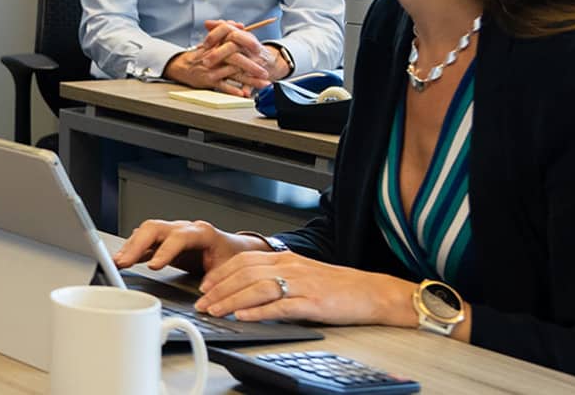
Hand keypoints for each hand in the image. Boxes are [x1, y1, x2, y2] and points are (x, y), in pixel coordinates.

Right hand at [112, 219, 269, 273]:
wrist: (235, 248)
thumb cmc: (232, 256)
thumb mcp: (230, 269)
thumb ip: (218, 280)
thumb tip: (204, 294)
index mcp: (202, 233)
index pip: (179, 237)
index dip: (165, 251)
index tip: (153, 266)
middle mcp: (184, 228)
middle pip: (155, 228)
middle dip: (137, 244)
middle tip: (124, 261)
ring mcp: (172, 232)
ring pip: (146, 232)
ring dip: (130, 246)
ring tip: (117, 262)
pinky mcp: (164, 241)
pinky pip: (144, 240)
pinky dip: (132, 249)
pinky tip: (122, 260)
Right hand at [162, 20, 277, 95]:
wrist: (182, 66)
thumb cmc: (201, 54)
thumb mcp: (212, 39)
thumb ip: (226, 30)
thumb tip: (241, 24)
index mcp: (218, 45)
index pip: (235, 43)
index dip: (248, 46)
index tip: (261, 51)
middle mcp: (215, 56)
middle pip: (237, 60)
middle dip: (252, 67)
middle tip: (265, 73)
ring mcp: (212, 69)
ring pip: (234, 75)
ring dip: (250, 81)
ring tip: (263, 84)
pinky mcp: (208, 80)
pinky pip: (223, 86)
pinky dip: (234, 90)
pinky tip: (244, 93)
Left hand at [193, 249, 418, 326]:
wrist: (373, 292)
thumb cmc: (339, 286)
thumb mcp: (303, 273)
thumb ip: (277, 276)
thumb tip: (248, 287)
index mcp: (286, 258)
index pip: (244, 260)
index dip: (220, 272)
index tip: (204, 285)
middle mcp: (291, 267)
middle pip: (245, 273)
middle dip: (219, 288)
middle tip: (201, 302)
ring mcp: (301, 284)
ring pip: (257, 288)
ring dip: (231, 300)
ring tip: (214, 310)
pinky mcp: (312, 302)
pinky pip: (280, 306)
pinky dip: (258, 312)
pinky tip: (243, 317)